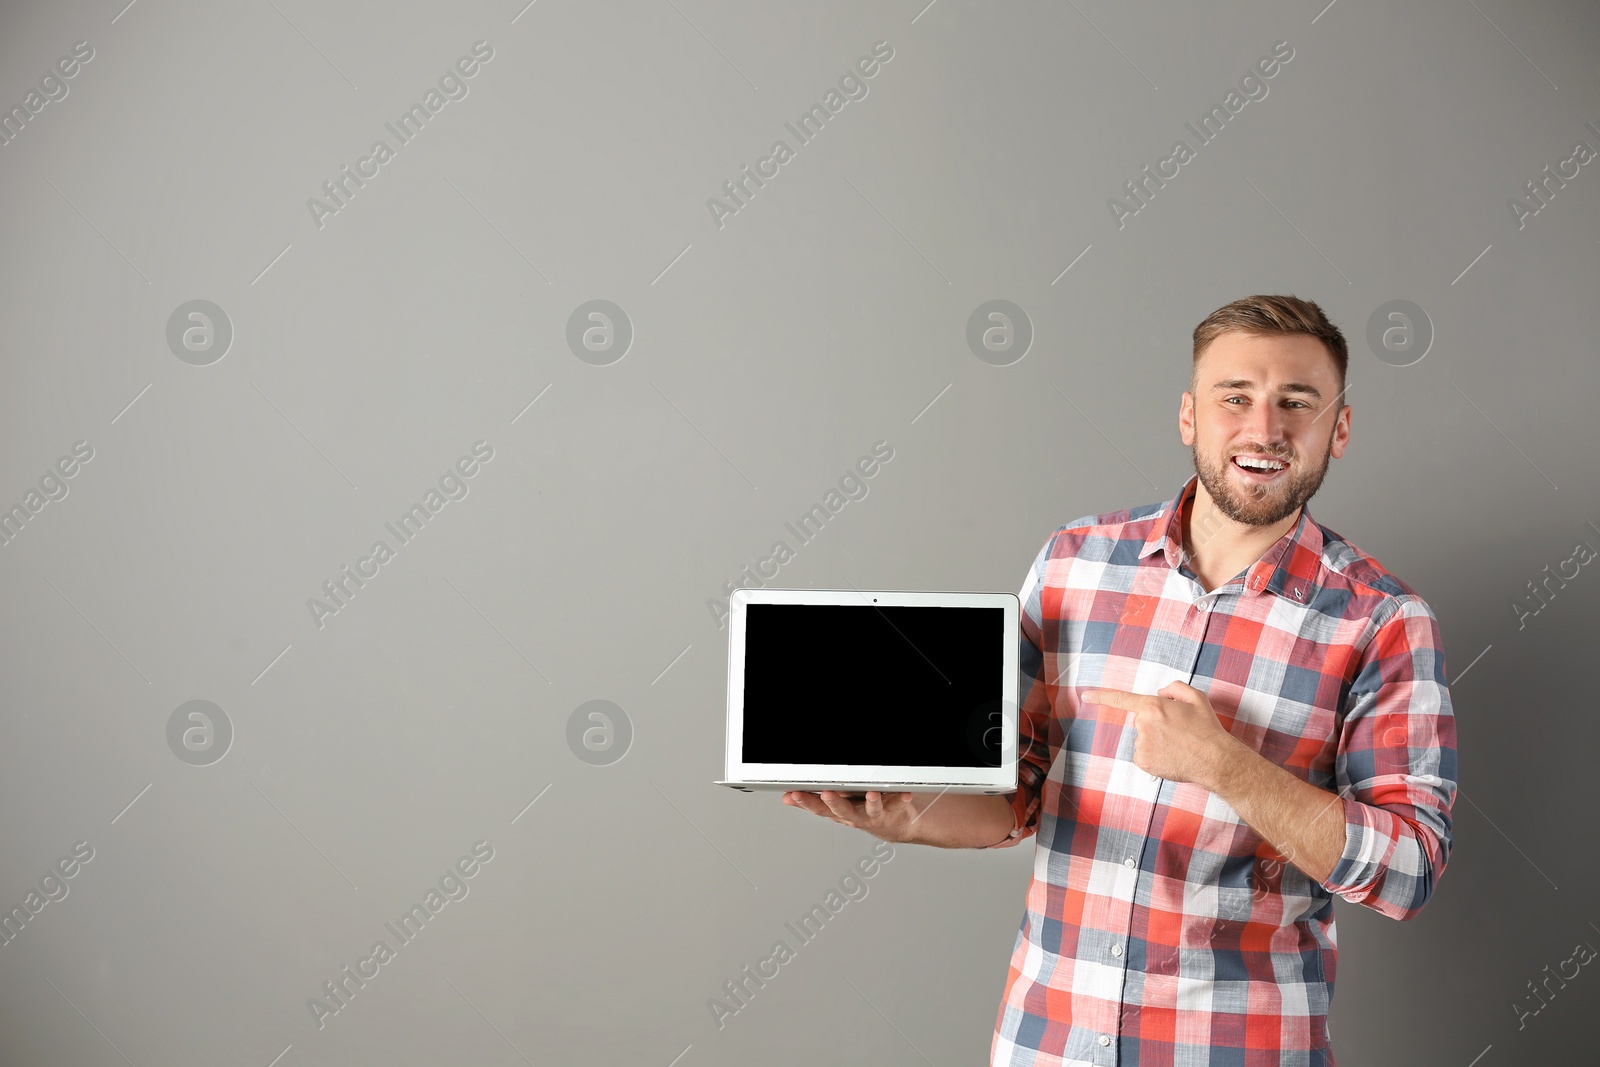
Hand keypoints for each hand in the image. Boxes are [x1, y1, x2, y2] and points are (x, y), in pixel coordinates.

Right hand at [781, 790, 922, 842]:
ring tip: (872, 794)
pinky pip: (897, 804)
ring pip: (871, 810)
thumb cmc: (863, 813)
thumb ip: (812, 803)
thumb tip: (787, 798)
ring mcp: (874, 815)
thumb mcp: (834, 809)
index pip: (818, 808)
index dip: (805, 802)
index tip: (793, 794)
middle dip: (834, 802)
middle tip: (826, 793)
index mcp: (839, 813)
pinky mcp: (892, 811)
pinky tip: (903, 793)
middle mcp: (855, 816)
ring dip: (872, 802)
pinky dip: (900, 799)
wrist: (896, 826)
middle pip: (842, 810)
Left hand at [1080, 680, 1242, 787]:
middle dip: (1155, 724)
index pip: (1120, 699)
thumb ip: (1174, 688)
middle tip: (1178, 732)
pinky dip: (1155, 756)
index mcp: (1153, 706)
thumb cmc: (1206, 728)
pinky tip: (1171, 756)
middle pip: (1141, 721)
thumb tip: (1159, 694)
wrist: (1215, 759)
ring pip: (1143, 739)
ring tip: (1177, 746)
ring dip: (1156, 741)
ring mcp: (1141, 744)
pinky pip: (1143, 755)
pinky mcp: (1143, 761)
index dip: (1101, 696)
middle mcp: (1143, 724)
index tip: (1085, 695)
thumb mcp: (1195, 698)